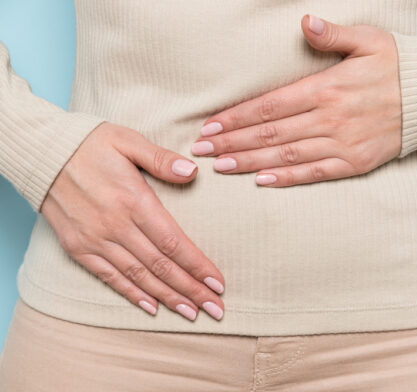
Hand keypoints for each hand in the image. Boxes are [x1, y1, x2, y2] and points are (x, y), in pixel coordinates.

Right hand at [40, 122, 225, 320]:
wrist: (42, 154)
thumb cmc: (90, 144)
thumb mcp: (128, 141)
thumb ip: (161, 159)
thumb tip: (193, 171)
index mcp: (134, 201)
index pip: (174, 243)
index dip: (198, 266)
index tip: (218, 283)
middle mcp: (116, 226)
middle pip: (161, 266)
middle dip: (191, 290)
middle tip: (215, 308)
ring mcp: (95, 240)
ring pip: (139, 277)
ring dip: (168, 298)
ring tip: (191, 313)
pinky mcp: (79, 248)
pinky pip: (109, 277)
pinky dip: (131, 294)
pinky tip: (151, 307)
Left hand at [190, 15, 401, 186]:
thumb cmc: (398, 66)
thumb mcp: (369, 40)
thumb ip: (333, 35)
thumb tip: (304, 23)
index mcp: (326, 88)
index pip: (268, 106)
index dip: (235, 117)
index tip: (210, 126)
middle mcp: (329, 118)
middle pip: (269, 133)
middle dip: (232, 141)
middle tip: (202, 150)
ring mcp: (341, 143)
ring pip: (286, 155)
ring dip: (250, 162)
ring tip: (221, 167)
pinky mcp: (354, 163)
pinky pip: (314, 173)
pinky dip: (287, 178)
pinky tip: (262, 181)